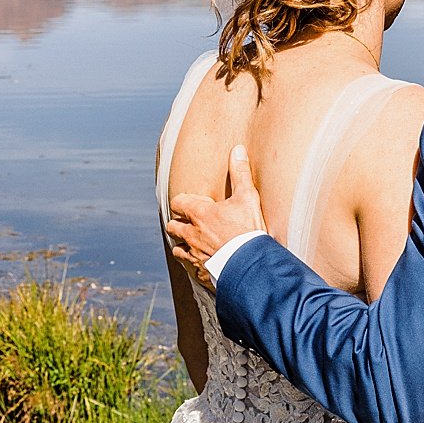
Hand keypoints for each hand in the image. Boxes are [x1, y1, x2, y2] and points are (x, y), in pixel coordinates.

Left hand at [166, 146, 266, 284]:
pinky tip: (200, 264)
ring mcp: (193, 255)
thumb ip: (240, 173)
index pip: (178, 203)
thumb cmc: (248, 230)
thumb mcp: (248, 197)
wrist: (250, 264)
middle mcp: (191, 234)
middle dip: (178, 224)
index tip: (194, 203)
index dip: (183, 202)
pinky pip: (188, 268)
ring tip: (194, 245)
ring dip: (182, 245)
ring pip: (177, 249)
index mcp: (199, 214)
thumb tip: (237, 150)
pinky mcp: (199, 272)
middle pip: (173, 227)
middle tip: (191, 224)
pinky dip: (191, 265)